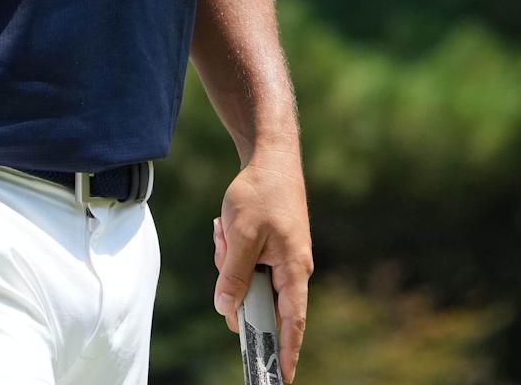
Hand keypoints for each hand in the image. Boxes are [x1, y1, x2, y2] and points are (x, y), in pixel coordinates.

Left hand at [212, 153, 311, 382]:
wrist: (271, 158)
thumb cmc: (261, 194)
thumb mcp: (242, 236)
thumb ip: (234, 276)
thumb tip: (226, 310)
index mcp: (294, 269)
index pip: (292, 322)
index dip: (286, 352)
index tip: (279, 378)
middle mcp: (292, 268)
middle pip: (258, 300)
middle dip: (234, 285)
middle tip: (226, 249)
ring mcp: (281, 258)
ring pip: (246, 280)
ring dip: (229, 260)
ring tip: (226, 229)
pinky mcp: (269, 249)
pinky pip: (244, 263)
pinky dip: (230, 249)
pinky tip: (226, 227)